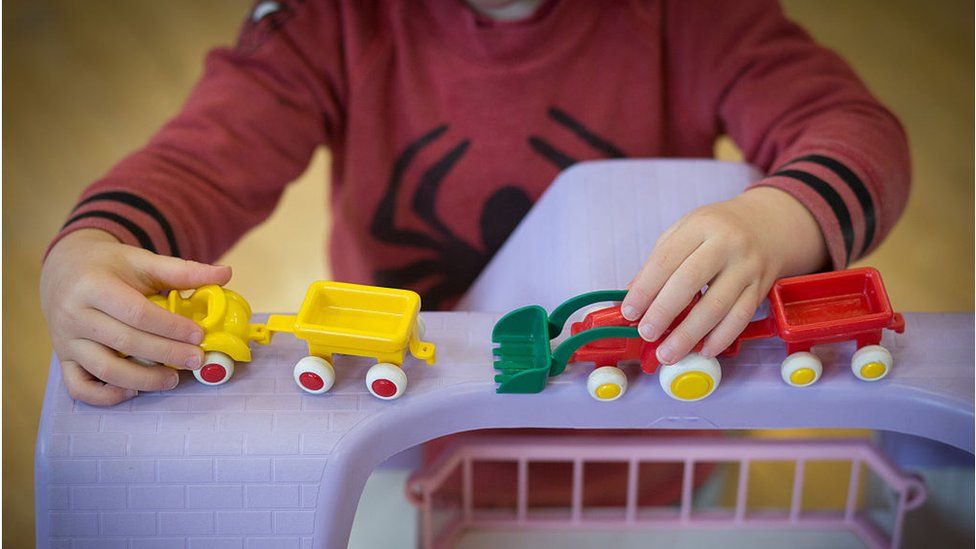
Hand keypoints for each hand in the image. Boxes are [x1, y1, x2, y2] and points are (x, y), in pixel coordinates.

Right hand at [40, 229, 231, 404]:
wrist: (65, 269)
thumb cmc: (110, 266)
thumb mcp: (143, 261)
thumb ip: (182, 270)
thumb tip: (225, 273)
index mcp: (94, 286)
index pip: (136, 312)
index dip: (170, 327)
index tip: (199, 335)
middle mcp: (75, 315)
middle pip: (125, 342)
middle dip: (166, 354)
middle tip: (197, 360)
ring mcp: (66, 341)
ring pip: (104, 369)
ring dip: (143, 379)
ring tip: (174, 378)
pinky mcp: (65, 359)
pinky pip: (80, 387)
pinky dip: (106, 396)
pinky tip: (134, 391)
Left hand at [620, 187, 827, 363]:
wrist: (769, 225)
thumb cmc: (717, 230)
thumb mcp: (685, 232)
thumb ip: (659, 261)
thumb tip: (632, 295)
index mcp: (700, 226)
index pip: (665, 260)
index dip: (644, 289)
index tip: (629, 311)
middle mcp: (726, 244)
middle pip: (689, 282)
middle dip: (663, 312)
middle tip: (646, 333)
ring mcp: (747, 267)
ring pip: (716, 306)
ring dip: (689, 335)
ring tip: (668, 353)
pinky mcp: (761, 288)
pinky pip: (740, 318)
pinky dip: (721, 339)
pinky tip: (703, 351)